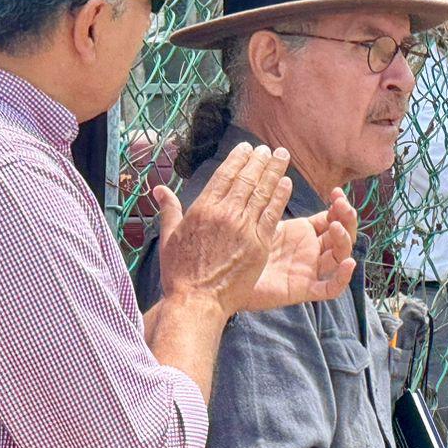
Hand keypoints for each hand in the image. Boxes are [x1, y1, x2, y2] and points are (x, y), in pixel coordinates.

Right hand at [153, 142, 290, 317]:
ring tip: (283, 157)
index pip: (224, 176)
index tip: (248, 148)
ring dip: (274, 172)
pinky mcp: (258, 244)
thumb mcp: (169, 237)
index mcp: (202, 208)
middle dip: (260, 161)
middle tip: (270, 149)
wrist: (197, 299)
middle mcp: (224, 213)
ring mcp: (243, 228)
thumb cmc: (180, 272)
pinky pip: (272, 214)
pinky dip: (280, 196)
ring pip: (262, 193)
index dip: (238, 159)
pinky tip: (287, 183)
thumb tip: (159, 189)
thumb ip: (170, 209)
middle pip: (246, 180)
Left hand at [244, 186, 357, 312]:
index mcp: (303, 233)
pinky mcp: (305, 290)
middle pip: (341, 235)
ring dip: (344, 241)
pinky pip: (330, 288)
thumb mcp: (259, 220)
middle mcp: (311, 251)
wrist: (223, 280)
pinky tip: (348, 263)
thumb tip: (278, 175)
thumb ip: (272, 202)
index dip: (339, 206)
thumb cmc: (238, 249)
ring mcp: (310, 270)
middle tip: (342, 205)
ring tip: (336, 226)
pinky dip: (343, 277)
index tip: (336, 192)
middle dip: (346, 218)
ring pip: (340, 257)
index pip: (331, 218)